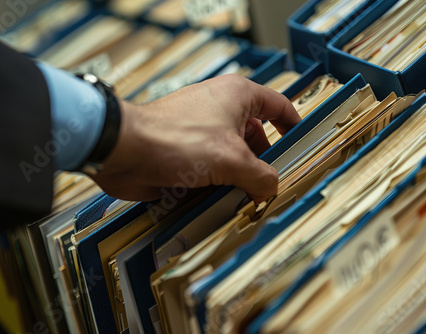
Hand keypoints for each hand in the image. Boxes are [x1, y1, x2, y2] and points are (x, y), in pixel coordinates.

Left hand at [89, 74, 299, 202]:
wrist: (124, 152)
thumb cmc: (175, 140)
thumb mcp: (232, 160)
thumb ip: (262, 176)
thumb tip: (270, 188)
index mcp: (238, 96)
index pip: (278, 105)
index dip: (293, 125)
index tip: (301, 145)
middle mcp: (220, 108)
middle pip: (255, 137)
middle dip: (262, 163)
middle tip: (269, 186)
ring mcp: (200, 130)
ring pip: (232, 156)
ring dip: (237, 178)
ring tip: (243, 199)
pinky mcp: (184, 150)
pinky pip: (210, 168)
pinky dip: (216, 184)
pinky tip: (217, 202)